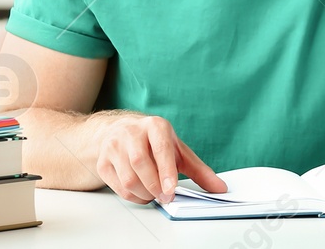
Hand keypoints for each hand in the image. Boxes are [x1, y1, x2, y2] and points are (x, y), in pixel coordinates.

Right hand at [94, 114, 226, 203]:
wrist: (122, 132)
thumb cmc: (155, 143)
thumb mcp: (179, 151)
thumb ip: (199, 170)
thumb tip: (220, 188)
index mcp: (155, 126)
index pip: (161, 149)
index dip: (166, 171)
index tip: (171, 190)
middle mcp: (132, 132)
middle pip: (141, 164)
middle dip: (155, 186)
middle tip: (166, 197)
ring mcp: (114, 146)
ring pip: (128, 178)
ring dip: (144, 193)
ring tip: (155, 194)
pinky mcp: (104, 162)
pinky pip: (117, 187)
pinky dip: (133, 196)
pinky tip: (142, 193)